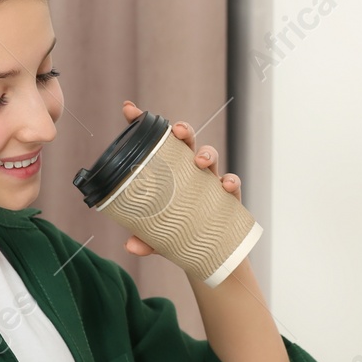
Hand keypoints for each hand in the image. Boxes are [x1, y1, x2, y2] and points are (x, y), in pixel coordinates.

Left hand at [119, 100, 242, 258]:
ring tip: (200, 161)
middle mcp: (189, 170)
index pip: (156, 143)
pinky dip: (230, 181)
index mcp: (169, 171)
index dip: (143, 124)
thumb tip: (131, 246)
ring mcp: (210, 180)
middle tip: (177, 131)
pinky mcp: (229, 196)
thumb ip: (146, 240)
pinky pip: (232, 182)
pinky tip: (225, 185)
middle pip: (187, 141)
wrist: (208, 252)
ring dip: (206, 154)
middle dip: (183, 130)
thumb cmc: (179, 234)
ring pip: (210, 156)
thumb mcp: (159, 238)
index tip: (129, 110)